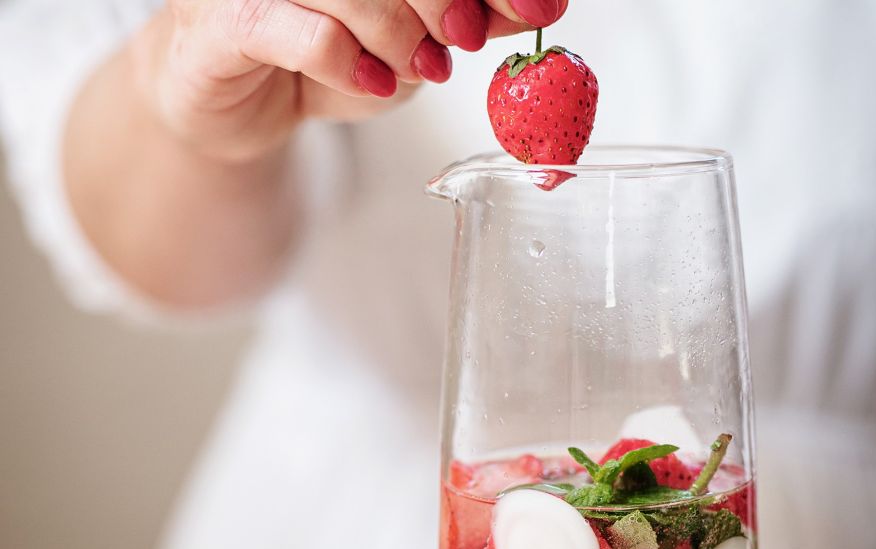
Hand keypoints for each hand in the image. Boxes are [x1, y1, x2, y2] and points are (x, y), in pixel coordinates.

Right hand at [133, 0, 568, 162]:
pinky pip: (299, 31)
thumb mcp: (409, 42)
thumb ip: (464, 19)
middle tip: (466, 36)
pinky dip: (346, 61)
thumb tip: (539, 7)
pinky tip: (371, 84)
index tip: (541, 5)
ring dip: (398, 33)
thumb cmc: (319, 58)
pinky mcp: (226, 20)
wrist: (235, 104)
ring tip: (415, 70)